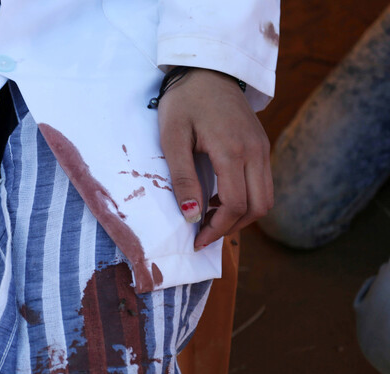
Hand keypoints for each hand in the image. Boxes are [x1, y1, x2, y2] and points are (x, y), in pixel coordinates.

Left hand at [158, 68, 272, 249]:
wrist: (207, 68)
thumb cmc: (184, 101)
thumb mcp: (172, 138)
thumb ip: (182, 178)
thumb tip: (191, 217)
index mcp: (232, 150)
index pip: (234, 204)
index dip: (217, 229)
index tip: (196, 241)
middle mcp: (256, 151)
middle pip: (258, 207)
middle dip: (231, 227)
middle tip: (203, 234)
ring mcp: (262, 148)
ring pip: (265, 198)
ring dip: (241, 215)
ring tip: (209, 219)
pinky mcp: (262, 145)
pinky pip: (263, 183)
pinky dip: (245, 199)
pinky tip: (218, 199)